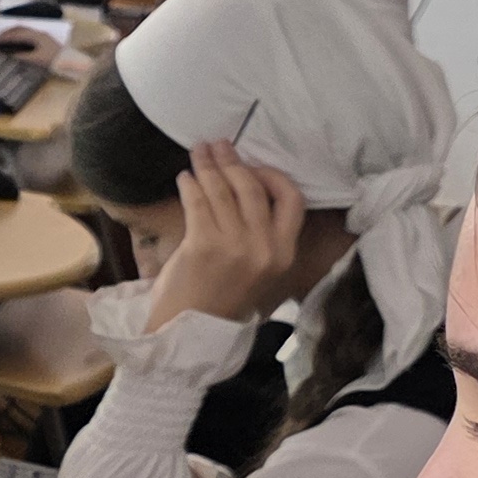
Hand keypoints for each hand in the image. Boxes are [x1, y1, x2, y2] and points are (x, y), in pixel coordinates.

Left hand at [140, 141, 305, 332]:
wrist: (190, 332)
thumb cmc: (221, 299)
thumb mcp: (258, 268)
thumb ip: (261, 232)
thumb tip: (245, 182)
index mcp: (284, 253)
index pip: (293, 199)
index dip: (273, 175)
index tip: (254, 166)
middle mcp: (264, 247)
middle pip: (252, 187)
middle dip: (233, 160)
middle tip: (218, 145)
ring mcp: (235, 245)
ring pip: (223, 190)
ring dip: (208, 165)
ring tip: (199, 152)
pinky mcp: (204, 244)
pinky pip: (198, 202)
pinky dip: (190, 184)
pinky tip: (185, 177)